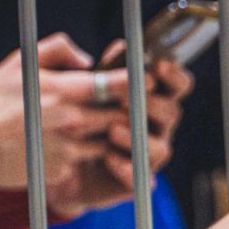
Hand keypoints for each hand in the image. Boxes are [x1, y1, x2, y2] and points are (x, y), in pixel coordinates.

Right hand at [0, 34, 133, 200]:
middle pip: (122, 117)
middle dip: (126, 112)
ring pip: (108, 141)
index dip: (138, 83)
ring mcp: (68, 148)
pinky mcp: (61, 169)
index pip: (120, 85)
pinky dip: (84, 153)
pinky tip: (66, 145)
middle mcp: (71, 120)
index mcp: (65, 90)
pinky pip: (85, 160)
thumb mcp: (21, 62)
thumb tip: (90, 60)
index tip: (144, 81)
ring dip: (108, 135)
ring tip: (91, 127)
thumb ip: (60, 50)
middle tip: (122, 107)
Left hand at [53, 42, 191, 212]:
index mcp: (148, 99)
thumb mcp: (76, 85)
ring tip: (113, 130)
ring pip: (162, 147)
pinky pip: (141, 179)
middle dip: (153, 104)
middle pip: (173, 113)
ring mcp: (146, 156)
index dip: (174, 75)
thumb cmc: (70, 115)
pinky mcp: (133, 181)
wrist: (53, 161)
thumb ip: (102, 65)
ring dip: (138, 137)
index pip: (176, 85)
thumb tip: (119, 47)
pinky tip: (109, 159)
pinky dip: (127, 168)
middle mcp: (154, 127)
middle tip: (126, 99)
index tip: (158, 65)